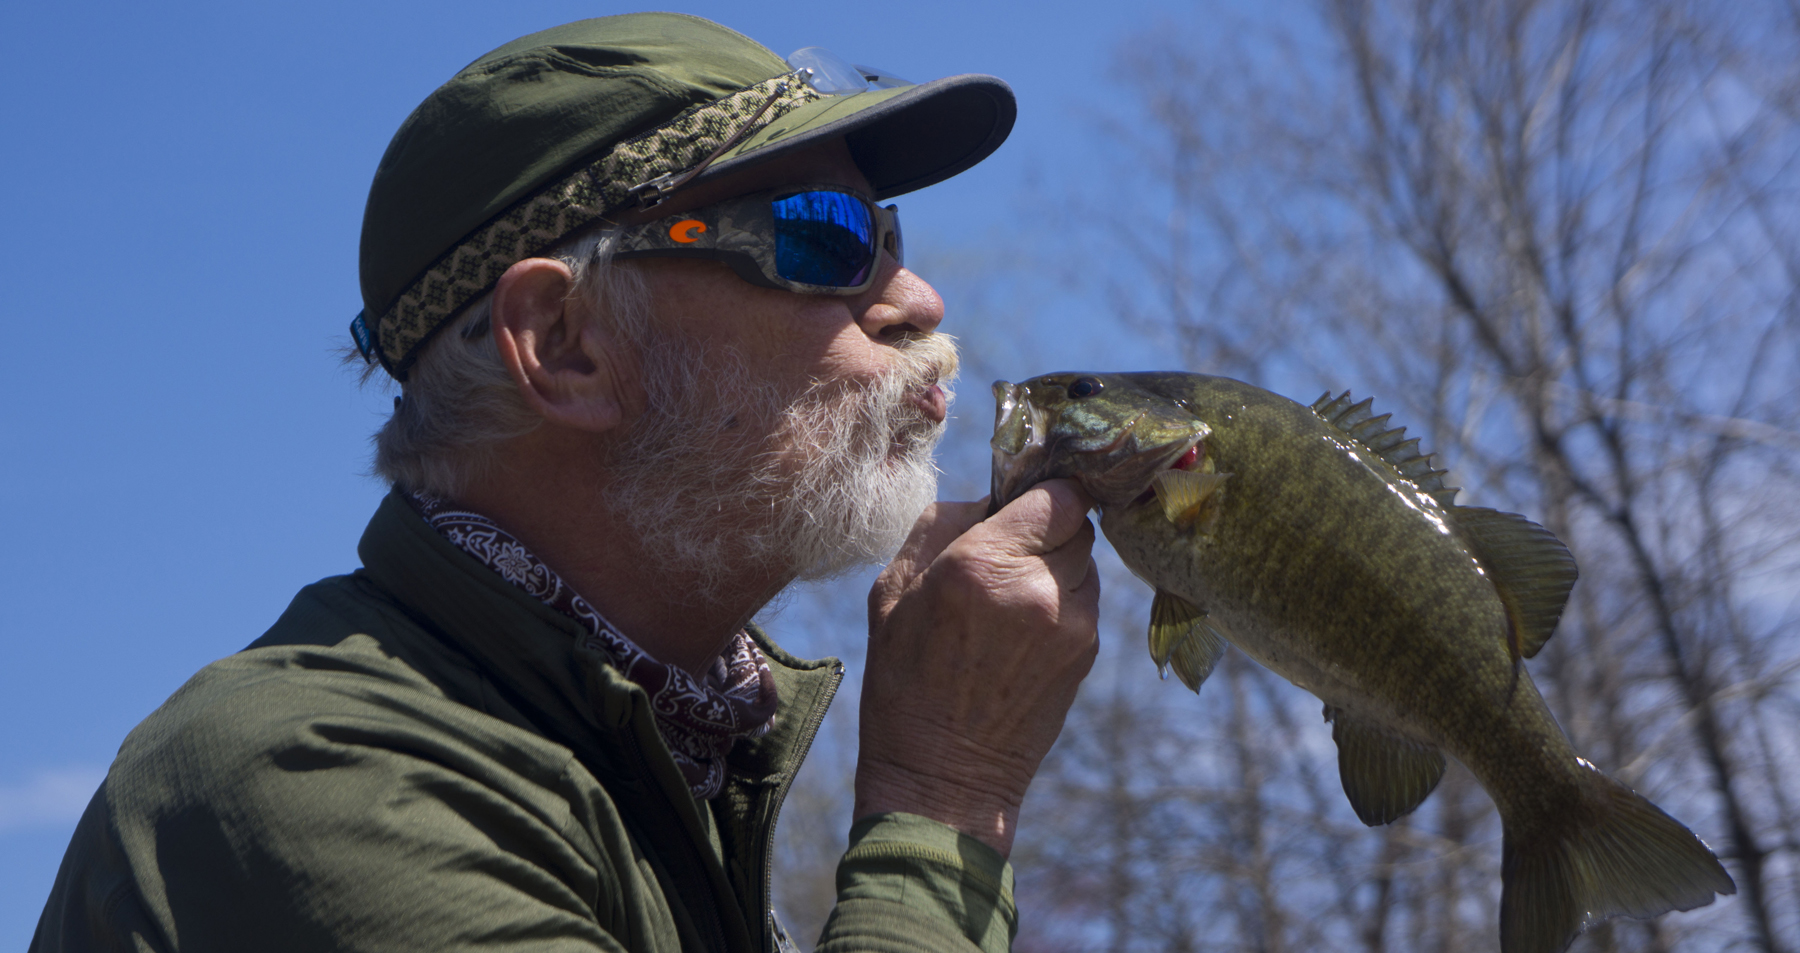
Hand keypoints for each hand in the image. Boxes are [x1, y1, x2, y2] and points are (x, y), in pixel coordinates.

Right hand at [854, 479, 1100, 857]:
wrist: (943, 777)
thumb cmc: (903, 682)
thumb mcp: (890, 593)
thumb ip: (941, 526)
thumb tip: (988, 498)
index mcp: (982, 563)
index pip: (1058, 493)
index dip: (1042, 492)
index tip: (1021, 503)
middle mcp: (1038, 587)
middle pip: (1077, 523)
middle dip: (1047, 528)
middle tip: (1009, 552)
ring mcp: (1071, 623)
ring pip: (1086, 562)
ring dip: (1059, 565)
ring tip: (1013, 600)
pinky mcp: (1086, 654)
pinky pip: (1086, 602)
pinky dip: (1063, 602)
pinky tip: (1023, 633)